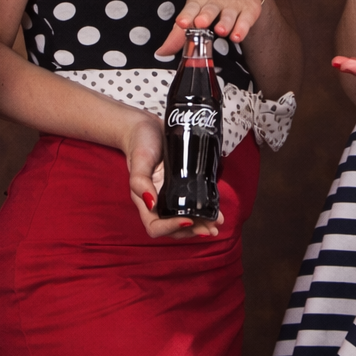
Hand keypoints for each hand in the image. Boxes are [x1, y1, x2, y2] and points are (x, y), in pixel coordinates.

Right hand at [124, 112, 222, 237]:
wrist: (146, 125)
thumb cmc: (139, 142)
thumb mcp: (138, 159)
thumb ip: (139, 181)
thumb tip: (151, 204)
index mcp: (145, 199)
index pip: (155, 226)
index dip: (170, 228)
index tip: (187, 220)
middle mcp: (158, 200)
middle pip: (173, 227)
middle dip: (192, 230)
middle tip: (211, 229)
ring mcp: (171, 194)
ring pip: (185, 218)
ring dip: (201, 224)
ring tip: (217, 223)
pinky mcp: (183, 184)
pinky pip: (193, 202)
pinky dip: (204, 210)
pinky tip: (216, 210)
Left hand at [155, 0, 265, 57]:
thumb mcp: (194, 5)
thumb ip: (178, 32)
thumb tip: (162, 52)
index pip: (191, 7)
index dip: (186, 15)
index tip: (182, 22)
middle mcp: (217, 0)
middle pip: (210, 9)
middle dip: (205, 17)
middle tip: (200, 23)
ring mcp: (233, 4)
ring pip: (228, 15)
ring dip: (225, 22)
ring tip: (221, 30)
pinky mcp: (249, 9)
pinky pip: (246, 20)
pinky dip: (243, 28)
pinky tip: (238, 36)